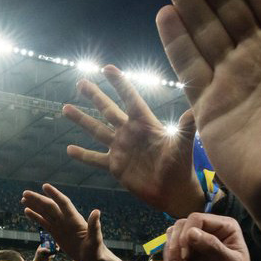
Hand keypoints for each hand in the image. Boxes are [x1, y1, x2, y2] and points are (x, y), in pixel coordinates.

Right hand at [22, 184, 125, 260]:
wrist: (92, 258)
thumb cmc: (96, 249)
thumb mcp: (95, 238)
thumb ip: (94, 226)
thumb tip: (96, 211)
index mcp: (74, 219)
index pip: (63, 203)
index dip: (55, 194)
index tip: (45, 186)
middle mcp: (66, 220)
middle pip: (50, 206)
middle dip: (38, 199)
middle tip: (25, 193)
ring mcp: (60, 226)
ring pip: (45, 213)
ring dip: (35, 205)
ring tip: (23, 199)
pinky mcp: (56, 233)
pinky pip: (44, 223)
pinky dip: (35, 217)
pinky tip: (27, 211)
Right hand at [63, 66, 203, 217]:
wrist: (173, 191)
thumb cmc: (181, 166)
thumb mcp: (182, 146)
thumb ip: (186, 127)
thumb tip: (195, 111)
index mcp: (145, 123)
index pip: (130, 98)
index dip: (119, 84)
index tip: (107, 68)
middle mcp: (129, 132)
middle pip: (108, 110)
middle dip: (95, 96)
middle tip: (81, 82)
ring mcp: (120, 148)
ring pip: (97, 130)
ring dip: (81, 120)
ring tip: (66, 108)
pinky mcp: (115, 166)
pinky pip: (95, 159)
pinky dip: (83, 155)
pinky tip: (69, 149)